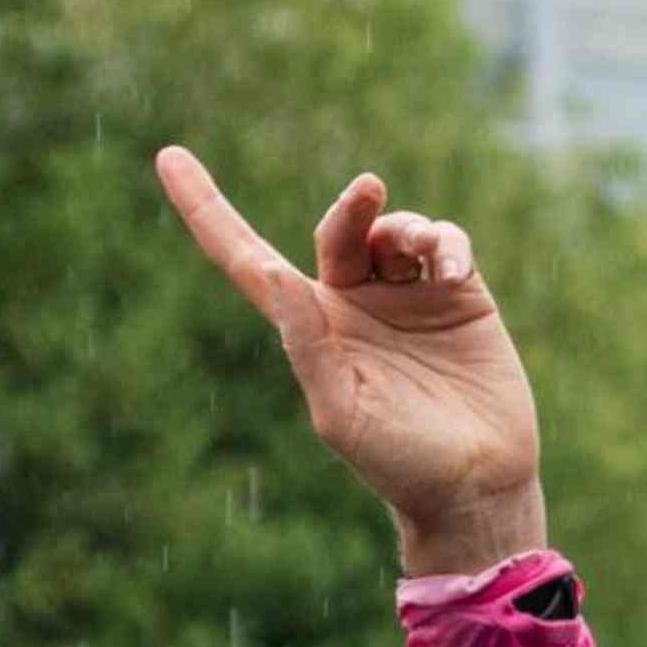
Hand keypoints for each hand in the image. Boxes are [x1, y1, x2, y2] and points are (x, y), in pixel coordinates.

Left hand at [155, 153, 548, 577]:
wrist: (478, 487)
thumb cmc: (400, 464)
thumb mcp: (340, 411)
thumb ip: (305, 343)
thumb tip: (273, 272)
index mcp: (311, 328)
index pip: (246, 259)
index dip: (207, 210)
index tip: (168, 158)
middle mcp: (354, 303)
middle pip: (337, 231)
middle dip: (350, 208)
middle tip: (369, 190)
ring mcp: (406, 297)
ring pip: (393, 231)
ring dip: (405, 228)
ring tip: (428, 254)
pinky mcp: (459, 296)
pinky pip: (444, 243)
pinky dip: (446, 243)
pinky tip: (452, 271)